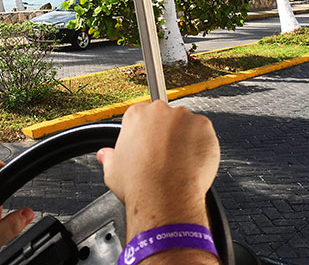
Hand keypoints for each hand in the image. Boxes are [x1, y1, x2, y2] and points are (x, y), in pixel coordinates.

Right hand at [97, 101, 219, 238]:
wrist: (165, 198)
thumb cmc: (139, 185)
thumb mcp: (113, 171)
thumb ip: (109, 157)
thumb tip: (104, 154)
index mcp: (136, 115)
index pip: (143, 116)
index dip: (147, 134)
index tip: (149, 147)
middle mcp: (159, 110)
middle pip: (165, 117)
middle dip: (166, 133)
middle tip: (165, 156)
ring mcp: (183, 117)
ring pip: (186, 124)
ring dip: (185, 138)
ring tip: (180, 162)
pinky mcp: (203, 126)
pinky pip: (204, 132)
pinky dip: (202, 144)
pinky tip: (192, 162)